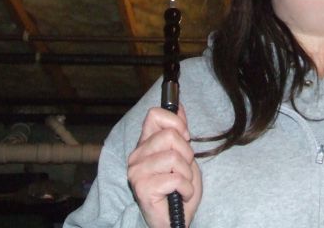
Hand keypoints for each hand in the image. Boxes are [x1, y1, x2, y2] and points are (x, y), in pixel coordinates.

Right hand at [127, 105, 201, 226]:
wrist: (176, 219)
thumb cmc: (179, 188)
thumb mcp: (185, 155)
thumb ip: (180, 132)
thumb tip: (180, 106)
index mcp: (145, 144)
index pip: (155, 115)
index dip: (175, 122)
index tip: (185, 136)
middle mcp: (137, 156)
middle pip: (169, 135)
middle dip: (186, 153)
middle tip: (184, 168)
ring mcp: (137, 172)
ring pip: (174, 157)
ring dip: (187, 173)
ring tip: (182, 183)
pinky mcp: (142, 188)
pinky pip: (176, 178)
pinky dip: (186, 188)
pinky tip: (181, 194)